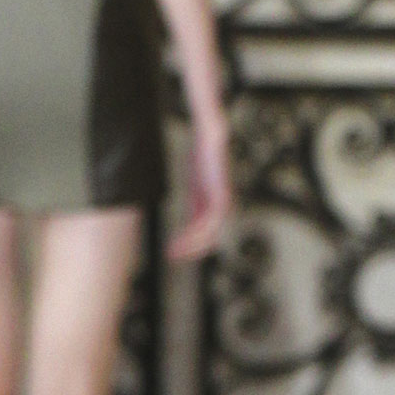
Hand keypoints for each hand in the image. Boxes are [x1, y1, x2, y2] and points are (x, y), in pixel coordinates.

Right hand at [168, 119, 232, 261]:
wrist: (211, 137)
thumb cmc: (202, 155)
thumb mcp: (194, 182)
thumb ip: (194, 199)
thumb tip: (185, 209)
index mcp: (213, 204)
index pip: (203, 231)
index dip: (188, 243)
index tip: (171, 251)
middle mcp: (221, 206)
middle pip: (209, 237)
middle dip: (190, 250)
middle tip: (171, 257)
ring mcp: (223, 202)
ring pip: (209, 233)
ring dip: (191, 245)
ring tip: (173, 252)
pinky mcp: (220, 196)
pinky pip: (209, 221)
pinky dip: (195, 232)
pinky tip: (181, 237)